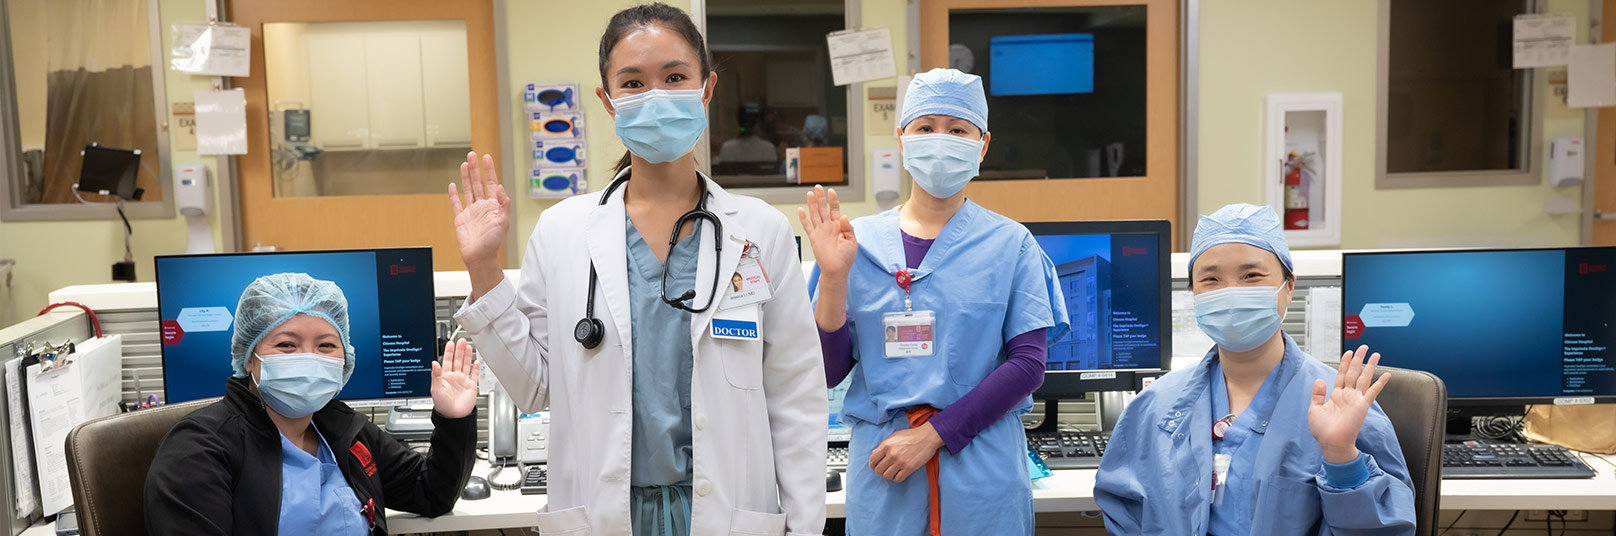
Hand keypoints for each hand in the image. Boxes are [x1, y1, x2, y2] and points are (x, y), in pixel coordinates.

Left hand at [431, 339, 481, 418]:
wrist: (453, 416)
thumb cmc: (442, 405)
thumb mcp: (436, 389)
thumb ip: (436, 375)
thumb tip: (434, 363)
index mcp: (444, 377)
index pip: (447, 361)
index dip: (449, 352)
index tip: (450, 343)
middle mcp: (454, 377)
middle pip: (457, 360)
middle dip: (459, 350)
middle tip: (461, 341)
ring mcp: (463, 381)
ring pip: (465, 365)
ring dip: (467, 356)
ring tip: (468, 346)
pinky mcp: (471, 386)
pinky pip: (474, 375)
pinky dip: (476, 368)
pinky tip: (476, 361)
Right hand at [449, 152, 511, 266]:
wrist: (479, 257)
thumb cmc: (493, 243)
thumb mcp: (504, 222)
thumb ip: (504, 203)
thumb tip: (500, 187)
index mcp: (494, 206)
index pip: (492, 183)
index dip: (489, 170)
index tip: (487, 157)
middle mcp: (482, 206)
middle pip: (478, 183)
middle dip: (475, 169)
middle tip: (472, 155)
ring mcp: (471, 211)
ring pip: (468, 189)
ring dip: (466, 176)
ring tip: (464, 164)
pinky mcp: (460, 218)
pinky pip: (456, 203)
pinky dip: (453, 194)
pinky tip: (452, 185)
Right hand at [797, 185, 857, 278]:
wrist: (836, 270)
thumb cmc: (846, 258)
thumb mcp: (852, 241)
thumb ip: (848, 228)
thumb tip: (844, 216)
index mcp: (839, 226)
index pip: (835, 209)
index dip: (833, 200)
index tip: (831, 191)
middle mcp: (829, 227)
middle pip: (823, 208)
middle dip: (821, 197)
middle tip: (818, 187)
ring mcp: (821, 231)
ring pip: (815, 214)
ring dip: (812, 204)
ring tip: (810, 193)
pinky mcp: (814, 238)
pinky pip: (807, 226)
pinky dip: (803, 218)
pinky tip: (801, 209)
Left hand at [869, 422, 944, 482]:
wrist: (927, 437)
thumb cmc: (911, 435)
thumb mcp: (895, 436)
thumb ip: (883, 445)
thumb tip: (874, 453)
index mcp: (886, 445)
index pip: (873, 459)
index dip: (872, 465)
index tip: (874, 467)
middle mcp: (892, 454)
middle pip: (879, 470)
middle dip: (880, 471)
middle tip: (885, 470)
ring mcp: (900, 462)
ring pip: (887, 476)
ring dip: (888, 475)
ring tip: (892, 472)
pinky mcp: (909, 468)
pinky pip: (897, 479)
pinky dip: (897, 478)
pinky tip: (899, 474)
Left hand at [1309, 345, 1390, 463]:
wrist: (1331, 443)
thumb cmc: (1322, 430)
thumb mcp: (1315, 409)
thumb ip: (1317, 394)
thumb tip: (1320, 379)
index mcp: (1336, 395)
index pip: (1341, 375)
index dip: (1345, 363)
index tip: (1349, 352)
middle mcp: (1348, 396)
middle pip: (1354, 373)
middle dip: (1359, 359)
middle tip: (1364, 347)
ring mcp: (1356, 400)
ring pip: (1364, 378)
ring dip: (1370, 366)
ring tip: (1375, 354)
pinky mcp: (1363, 406)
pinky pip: (1373, 392)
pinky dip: (1380, 383)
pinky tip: (1387, 375)